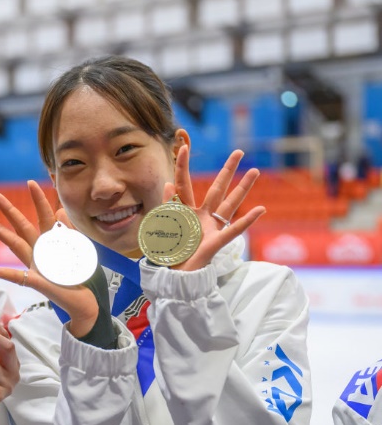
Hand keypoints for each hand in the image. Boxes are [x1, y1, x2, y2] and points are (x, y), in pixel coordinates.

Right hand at [0, 180, 99, 337]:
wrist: (86, 303)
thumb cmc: (81, 278)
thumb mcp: (79, 251)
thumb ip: (70, 231)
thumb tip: (60, 210)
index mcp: (52, 244)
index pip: (44, 217)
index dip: (38, 200)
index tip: (30, 183)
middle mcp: (40, 252)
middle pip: (22, 226)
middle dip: (8, 210)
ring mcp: (35, 265)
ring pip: (14, 244)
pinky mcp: (35, 281)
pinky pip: (14, 276)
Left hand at [168, 146, 265, 270]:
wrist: (175, 277)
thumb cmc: (171, 253)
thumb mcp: (164, 226)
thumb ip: (168, 205)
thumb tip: (169, 183)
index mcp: (186, 211)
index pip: (184, 184)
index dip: (182, 166)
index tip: (183, 147)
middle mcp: (202, 215)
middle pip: (216, 188)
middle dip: (227, 170)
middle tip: (239, 152)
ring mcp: (211, 227)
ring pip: (229, 204)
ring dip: (242, 188)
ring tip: (255, 171)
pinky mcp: (215, 242)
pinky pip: (233, 230)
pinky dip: (246, 220)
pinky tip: (260, 209)